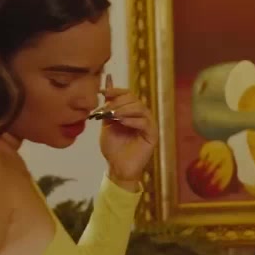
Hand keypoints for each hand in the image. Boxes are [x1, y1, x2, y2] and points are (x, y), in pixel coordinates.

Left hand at [97, 73, 157, 187]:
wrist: (117, 167)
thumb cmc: (113, 147)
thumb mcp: (107, 124)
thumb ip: (107, 107)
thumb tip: (105, 87)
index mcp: (131, 111)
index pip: (127, 94)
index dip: (116, 90)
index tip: (103, 92)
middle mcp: (142, 116)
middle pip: (134, 99)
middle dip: (118, 102)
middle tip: (106, 109)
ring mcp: (148, 125)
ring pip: (140, 108)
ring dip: (125, 109)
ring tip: (113, 115)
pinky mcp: (152, 135)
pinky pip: (145, 123)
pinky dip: (133, 120)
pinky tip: (122, 122)